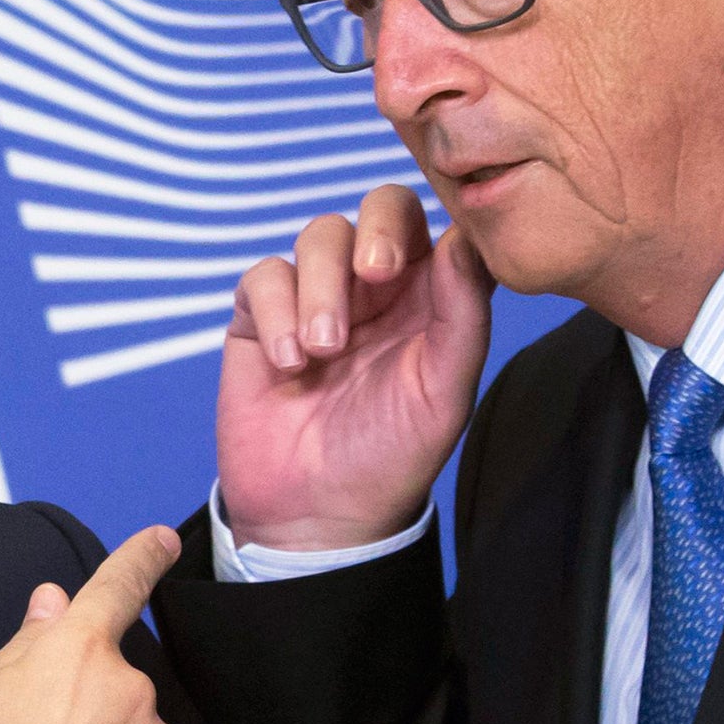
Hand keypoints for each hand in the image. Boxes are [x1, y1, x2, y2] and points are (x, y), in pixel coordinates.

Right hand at [217, 185, 492, 551]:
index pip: (436, 225)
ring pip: (318, 236)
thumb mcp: (443, 393)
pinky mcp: (260, 317)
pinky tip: (287, 364)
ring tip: (323, 351)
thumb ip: (462, 316)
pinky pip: (263, 276)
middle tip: (372, 276)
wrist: (315, 514)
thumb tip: (463, 240)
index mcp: (429, 298)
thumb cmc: (390, 457)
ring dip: (320, 287)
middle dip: (373, 232)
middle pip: (377, 209)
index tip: (418, 263)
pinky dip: (274, 311)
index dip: (433, 228)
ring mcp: (315, 297)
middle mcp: (375, 288)